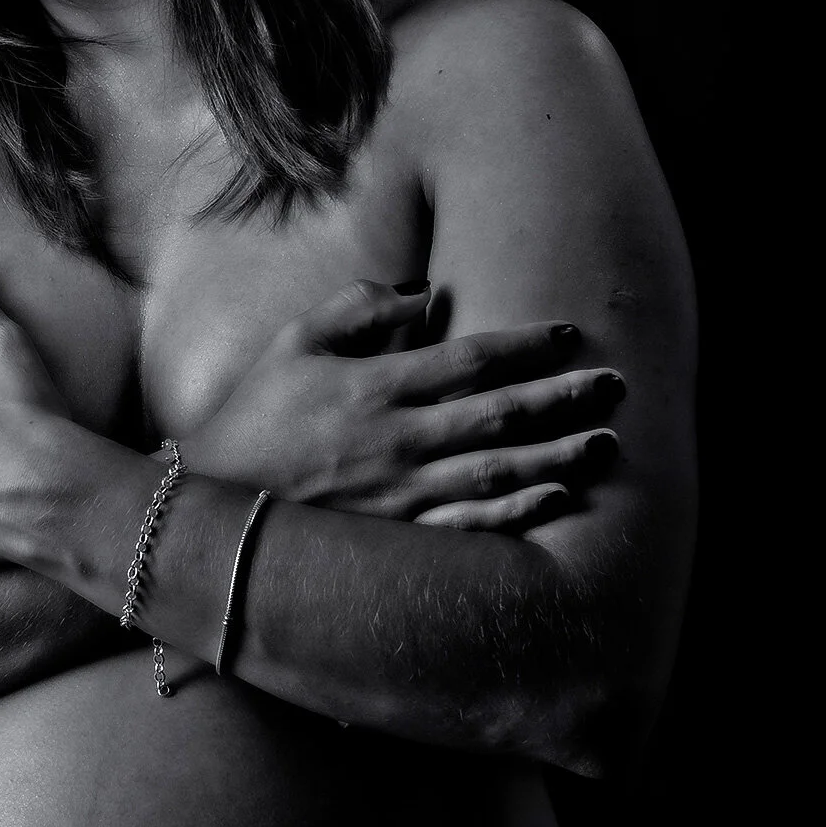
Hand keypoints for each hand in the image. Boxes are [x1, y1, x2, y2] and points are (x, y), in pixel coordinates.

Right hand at [192, 280, 626, 531]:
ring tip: (604, 442)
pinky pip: (469, 523)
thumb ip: (357, 308)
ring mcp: (400, 493)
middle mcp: (396, 440)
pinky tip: (556, 497)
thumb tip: (424, 293)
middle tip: (615, 386)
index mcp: (374, 387)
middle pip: (499, 415)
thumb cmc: (254, 413)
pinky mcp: (396, 533)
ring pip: (497, 472)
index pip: (468, 359)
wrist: (212, 502)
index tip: (568, 334)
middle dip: (562, 398)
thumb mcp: (292, 343)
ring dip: (557, 455)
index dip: (525, 345)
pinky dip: (517, 511)